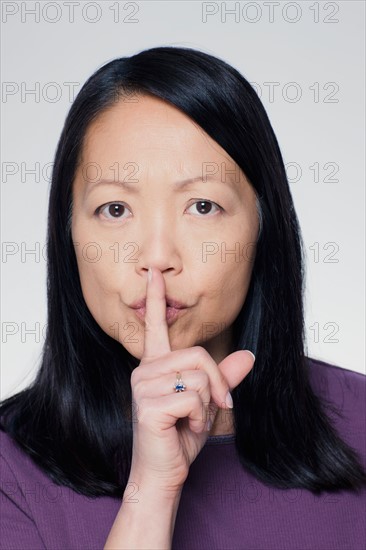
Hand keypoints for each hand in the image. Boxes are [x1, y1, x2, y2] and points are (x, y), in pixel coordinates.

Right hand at [128, 267, 254, 493]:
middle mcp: (144, 370)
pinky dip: (200, 417)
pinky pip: (194, 398)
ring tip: (192, 419)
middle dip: (218, 383)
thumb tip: (250, 355)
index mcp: (155, 365)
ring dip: (207, 403)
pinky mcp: (148, 405)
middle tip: (217, 406)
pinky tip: (184, 427)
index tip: (154, 273)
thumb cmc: (179, 435)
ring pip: (199, 376)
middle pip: (198, 354)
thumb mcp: (207, 402)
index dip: (155, 298)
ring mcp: (143, 386)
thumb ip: (225, 377)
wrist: (163, 472)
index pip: (154, 325)